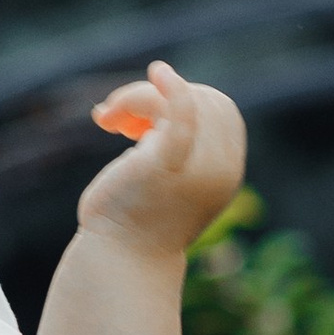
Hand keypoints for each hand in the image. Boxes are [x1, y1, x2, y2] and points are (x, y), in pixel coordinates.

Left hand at [79, 58, 245, 254]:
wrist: (117, 262)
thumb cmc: (134, 223)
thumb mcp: (165, 181)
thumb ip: (173, 149)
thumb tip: (153, 109)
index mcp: (226, 171)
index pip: (218, 111)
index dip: (182, 103)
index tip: (141, 126)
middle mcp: (220, 168)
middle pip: (201, 101)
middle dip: (158, 100)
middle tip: (117, 123)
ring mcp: (197, 167)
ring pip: (175, 103)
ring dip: (136, 100)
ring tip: (107, 118)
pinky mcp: (165, 164)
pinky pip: (180, 115)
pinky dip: (172, 90)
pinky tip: (159, 72)